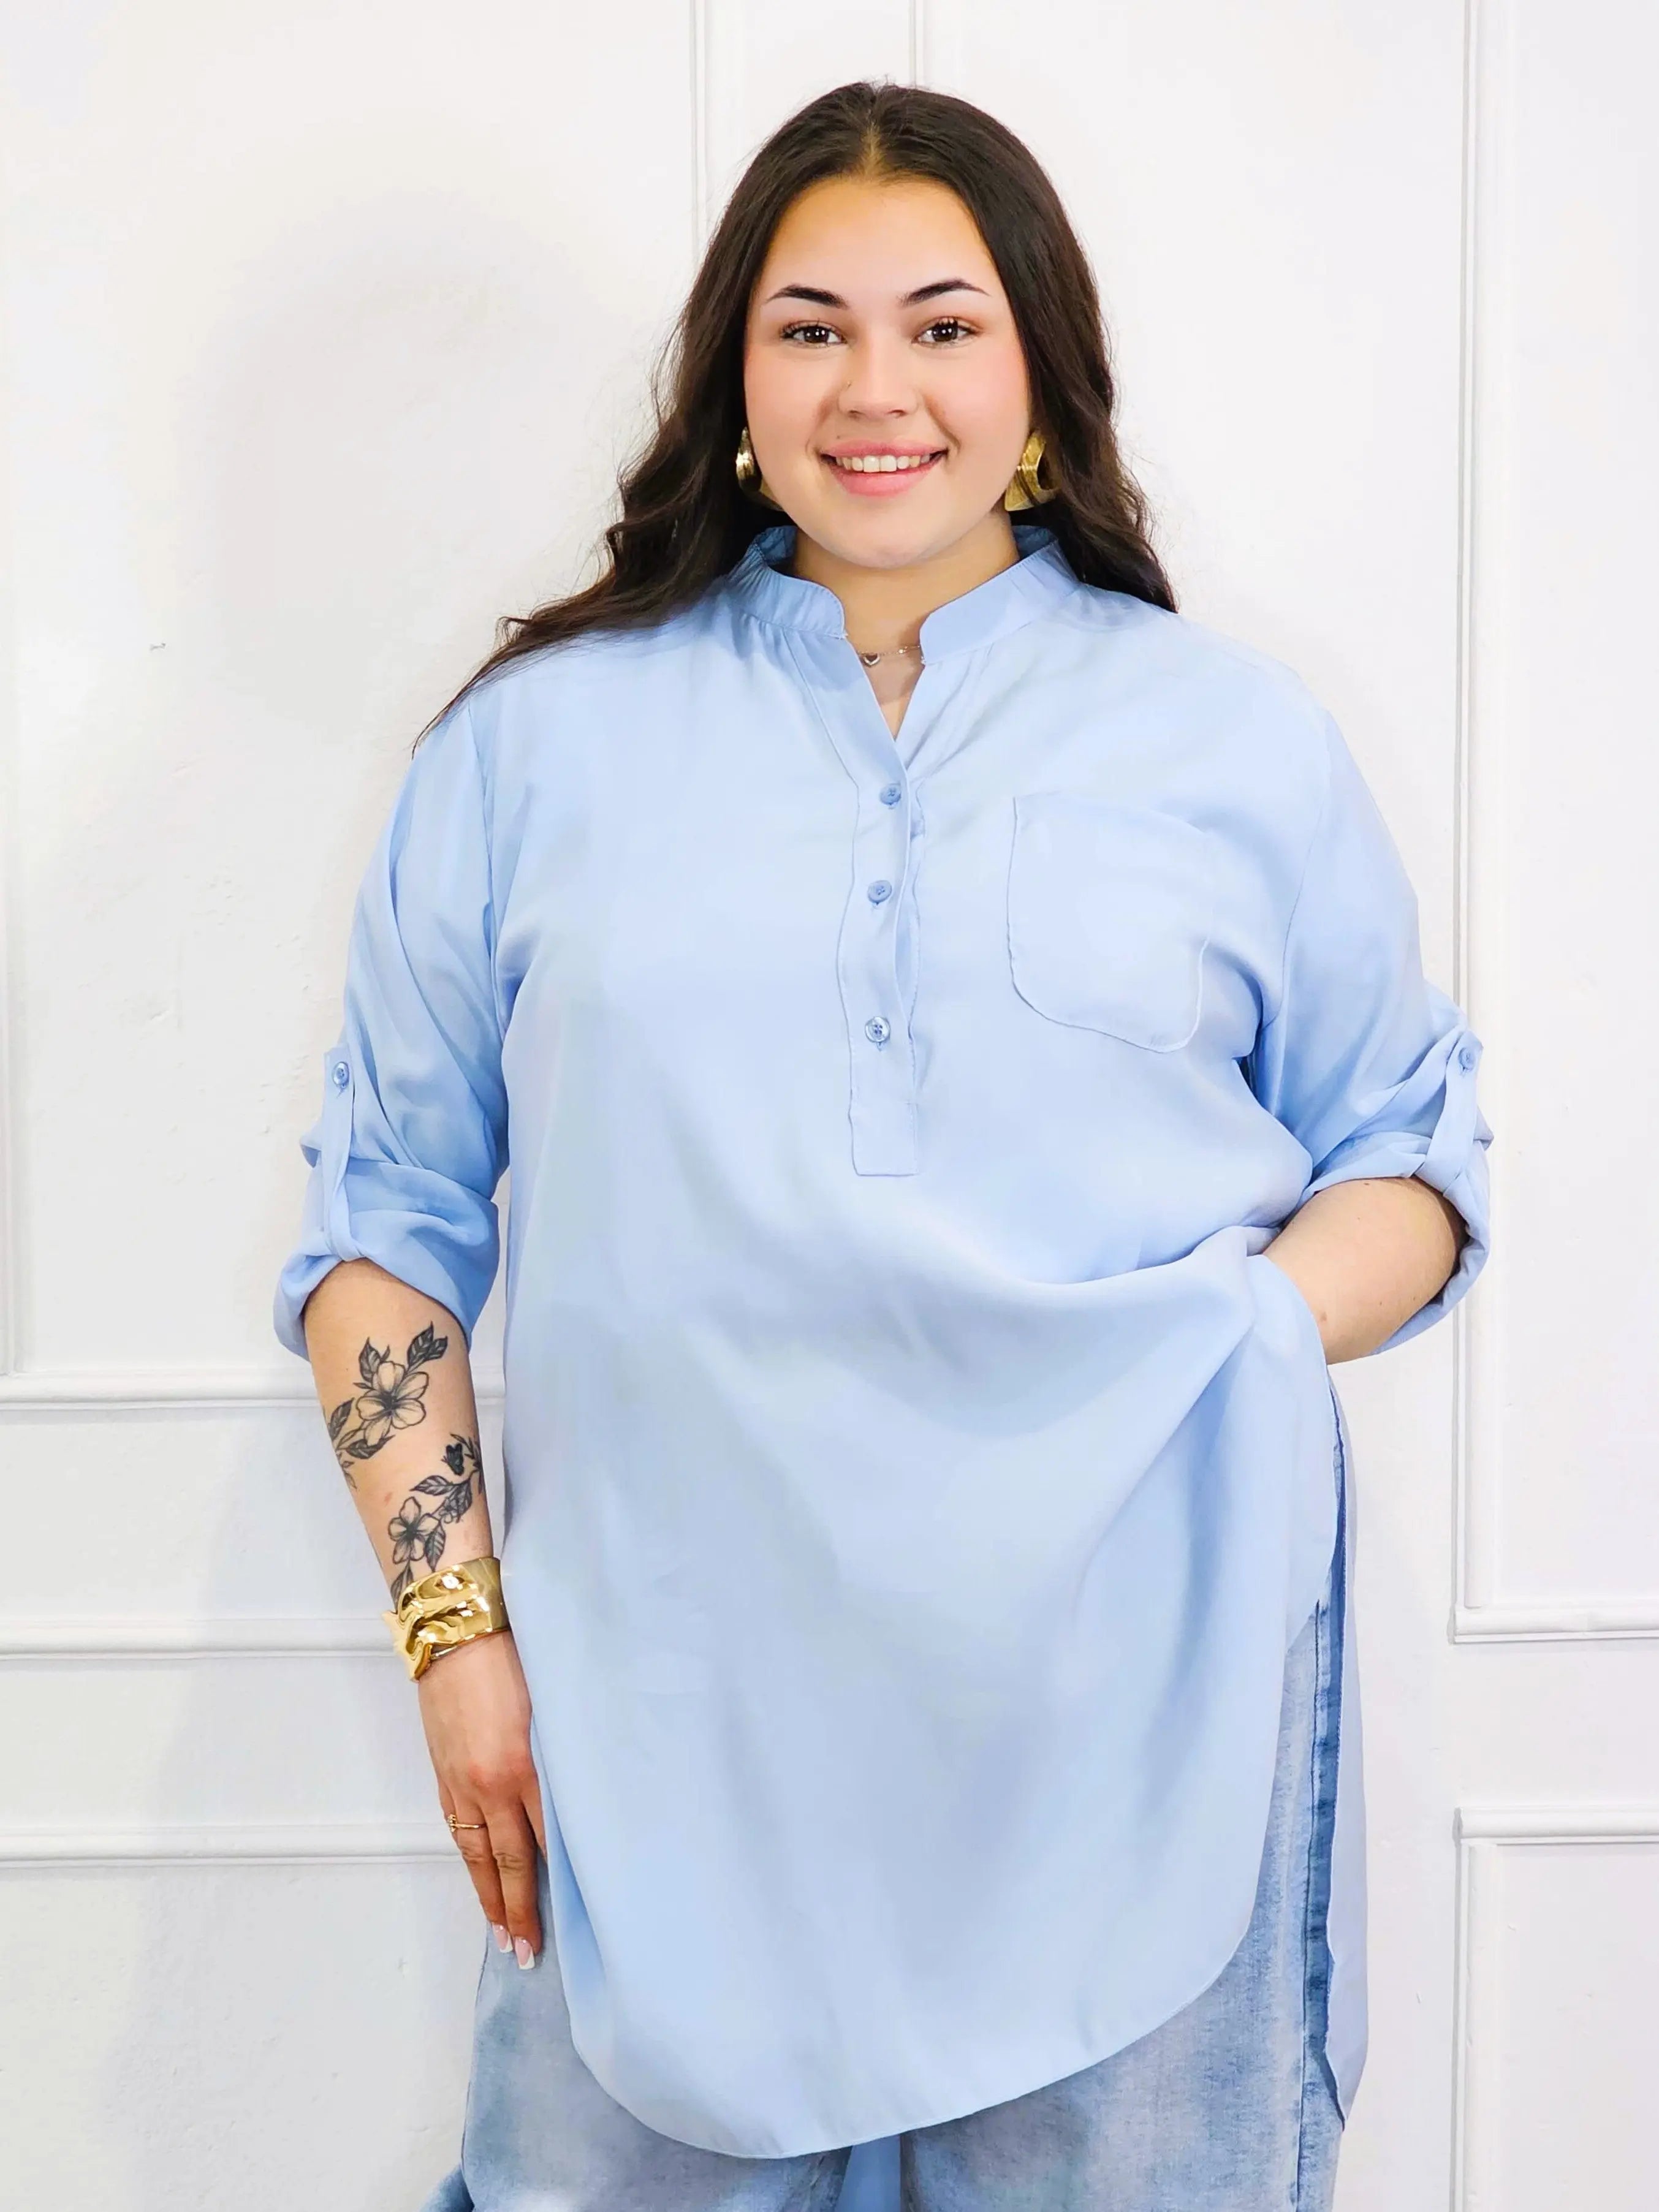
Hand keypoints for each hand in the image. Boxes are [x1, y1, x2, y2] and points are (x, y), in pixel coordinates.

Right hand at [416, 1628, 546, 1967]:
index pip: (550, 1840)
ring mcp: (463, 1783)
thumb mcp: (556, 1705)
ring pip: (478, 1855)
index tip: (576, 1919)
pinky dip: (469, 1861)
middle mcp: (493, 1784)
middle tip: (529, 1953)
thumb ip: (568, 1754)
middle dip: (521, 1910)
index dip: (562, 1882)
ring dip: (490, 1899)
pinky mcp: (443, 1774)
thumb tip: (590, 1795)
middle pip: (511, 1861)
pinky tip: (478, 1881)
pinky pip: (458, 1831)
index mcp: (528, 1766)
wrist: (458, 1632)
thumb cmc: (515, 1657)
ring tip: (502, 1935)